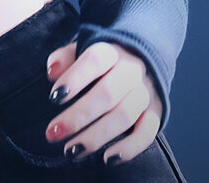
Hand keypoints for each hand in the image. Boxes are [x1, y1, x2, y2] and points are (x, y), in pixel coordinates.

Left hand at [42, 37, 162, 165]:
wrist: (141, 60)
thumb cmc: (102, 62)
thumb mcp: (81, 51)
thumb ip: (65, 58)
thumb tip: (52, 72)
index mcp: (112, 51)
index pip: (96, 60)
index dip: (75, 78)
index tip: (54, 98)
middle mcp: (132, 70)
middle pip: (107, 93)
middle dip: (77, 116)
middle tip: (53, 133)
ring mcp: (146, 92)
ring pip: (125, 115)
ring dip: (96, 136)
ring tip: (71, 150)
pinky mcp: (156, 112)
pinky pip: (147, 132)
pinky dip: (129, 148)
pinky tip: (107, 158)